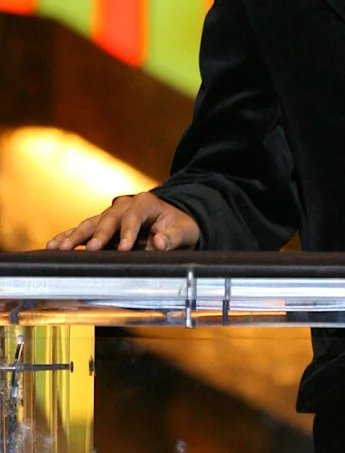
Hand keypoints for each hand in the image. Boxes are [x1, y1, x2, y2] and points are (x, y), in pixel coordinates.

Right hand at [46, 193, 199, 251]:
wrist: (172, 222)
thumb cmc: (179, 226)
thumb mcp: (184, 232)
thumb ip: (173, 237)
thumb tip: (159, 242)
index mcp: (145, 203)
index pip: (134, 217)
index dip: (129, 233)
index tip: (125, 249)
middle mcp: (124, 205)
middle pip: (109, 219)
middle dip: (100, 235)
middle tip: (93, 249)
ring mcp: (110, 215)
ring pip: (90, 224)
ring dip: (75, 236)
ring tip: (59, 247)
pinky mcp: (101, 226)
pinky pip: (83, 231)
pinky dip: (68, 237)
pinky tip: (52, 245)